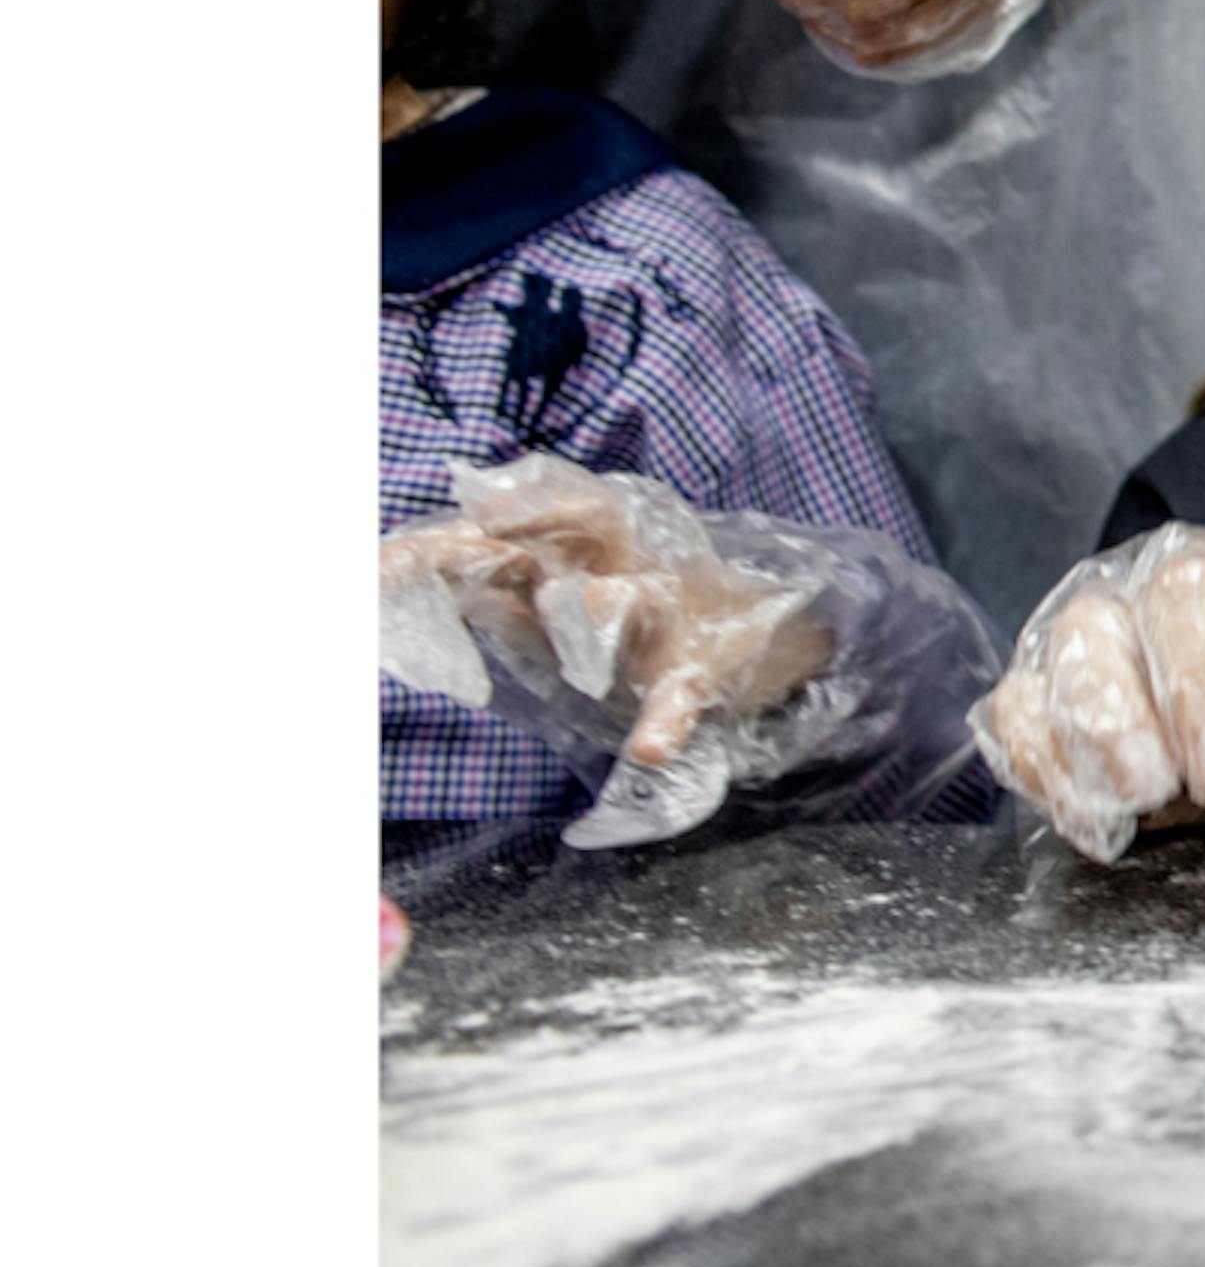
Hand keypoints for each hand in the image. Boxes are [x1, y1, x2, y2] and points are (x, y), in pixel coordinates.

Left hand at [377, 453, 996, 848]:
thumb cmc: (636, 619)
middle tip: (474, 530)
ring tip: (581, 613)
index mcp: (578, 547)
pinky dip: (669, 718)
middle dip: (526, 520)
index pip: (508, 525)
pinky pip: (686, 691)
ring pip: (636, 595)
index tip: (377, 563)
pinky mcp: (704, 666)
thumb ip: (492, 588)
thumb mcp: (558, 599)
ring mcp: (669, 612)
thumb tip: (394, 574)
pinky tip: (649, 750)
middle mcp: (624, 563)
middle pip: (581, 517)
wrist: (765, 638)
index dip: (445, 539)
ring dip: (603, 607)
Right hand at [968, 525, 1204, 862]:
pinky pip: (1021, 701)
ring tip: (1150, 789)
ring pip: (1092, 636)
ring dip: (1115, 714)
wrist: (1202, 757)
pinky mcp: (1032, 679)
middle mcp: (1188, 586)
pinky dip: (1046, 756)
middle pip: (1189, 604)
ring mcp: (1102, 623)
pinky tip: (1091, 815)